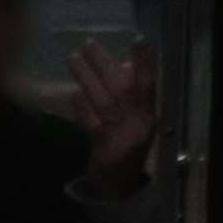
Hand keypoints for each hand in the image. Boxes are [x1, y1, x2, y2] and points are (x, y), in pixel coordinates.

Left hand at [70, 32, 159, 188]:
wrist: (117, 182)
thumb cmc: (125, 142)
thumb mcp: (137, 119)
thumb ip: (132, 95)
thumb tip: (120, 64)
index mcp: (148, 114)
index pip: (149, 83)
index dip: (146, 62)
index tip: (138, 40)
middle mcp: (138, 122)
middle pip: (123, 87)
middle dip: (105, 62)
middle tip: (89, 44)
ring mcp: (120, 134)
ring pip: (103, 99)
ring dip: (87, 76)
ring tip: (73, 59)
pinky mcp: (103, 144)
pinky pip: (89, 119)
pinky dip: (80, 103)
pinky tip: (73, 92)